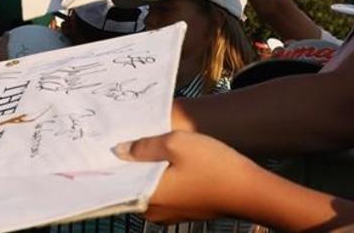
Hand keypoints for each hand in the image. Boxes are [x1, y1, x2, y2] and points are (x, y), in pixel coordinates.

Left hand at [115, 131, 264, 222]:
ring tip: (143, 145)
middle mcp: (154, 212)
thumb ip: (144, 146)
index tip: (102, 147)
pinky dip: (160, 176)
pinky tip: (165, 158)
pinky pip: (162, 191)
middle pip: (130, 184)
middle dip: (127, 164)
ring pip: (146, 187)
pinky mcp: (182, 210)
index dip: (109, 164)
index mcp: (148, 197)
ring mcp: (169, 214)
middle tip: (122, 139)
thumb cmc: (215, 167)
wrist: (251, 191)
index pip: (115, 183)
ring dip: (144, 169)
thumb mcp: (176, 143)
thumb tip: (120, 151)